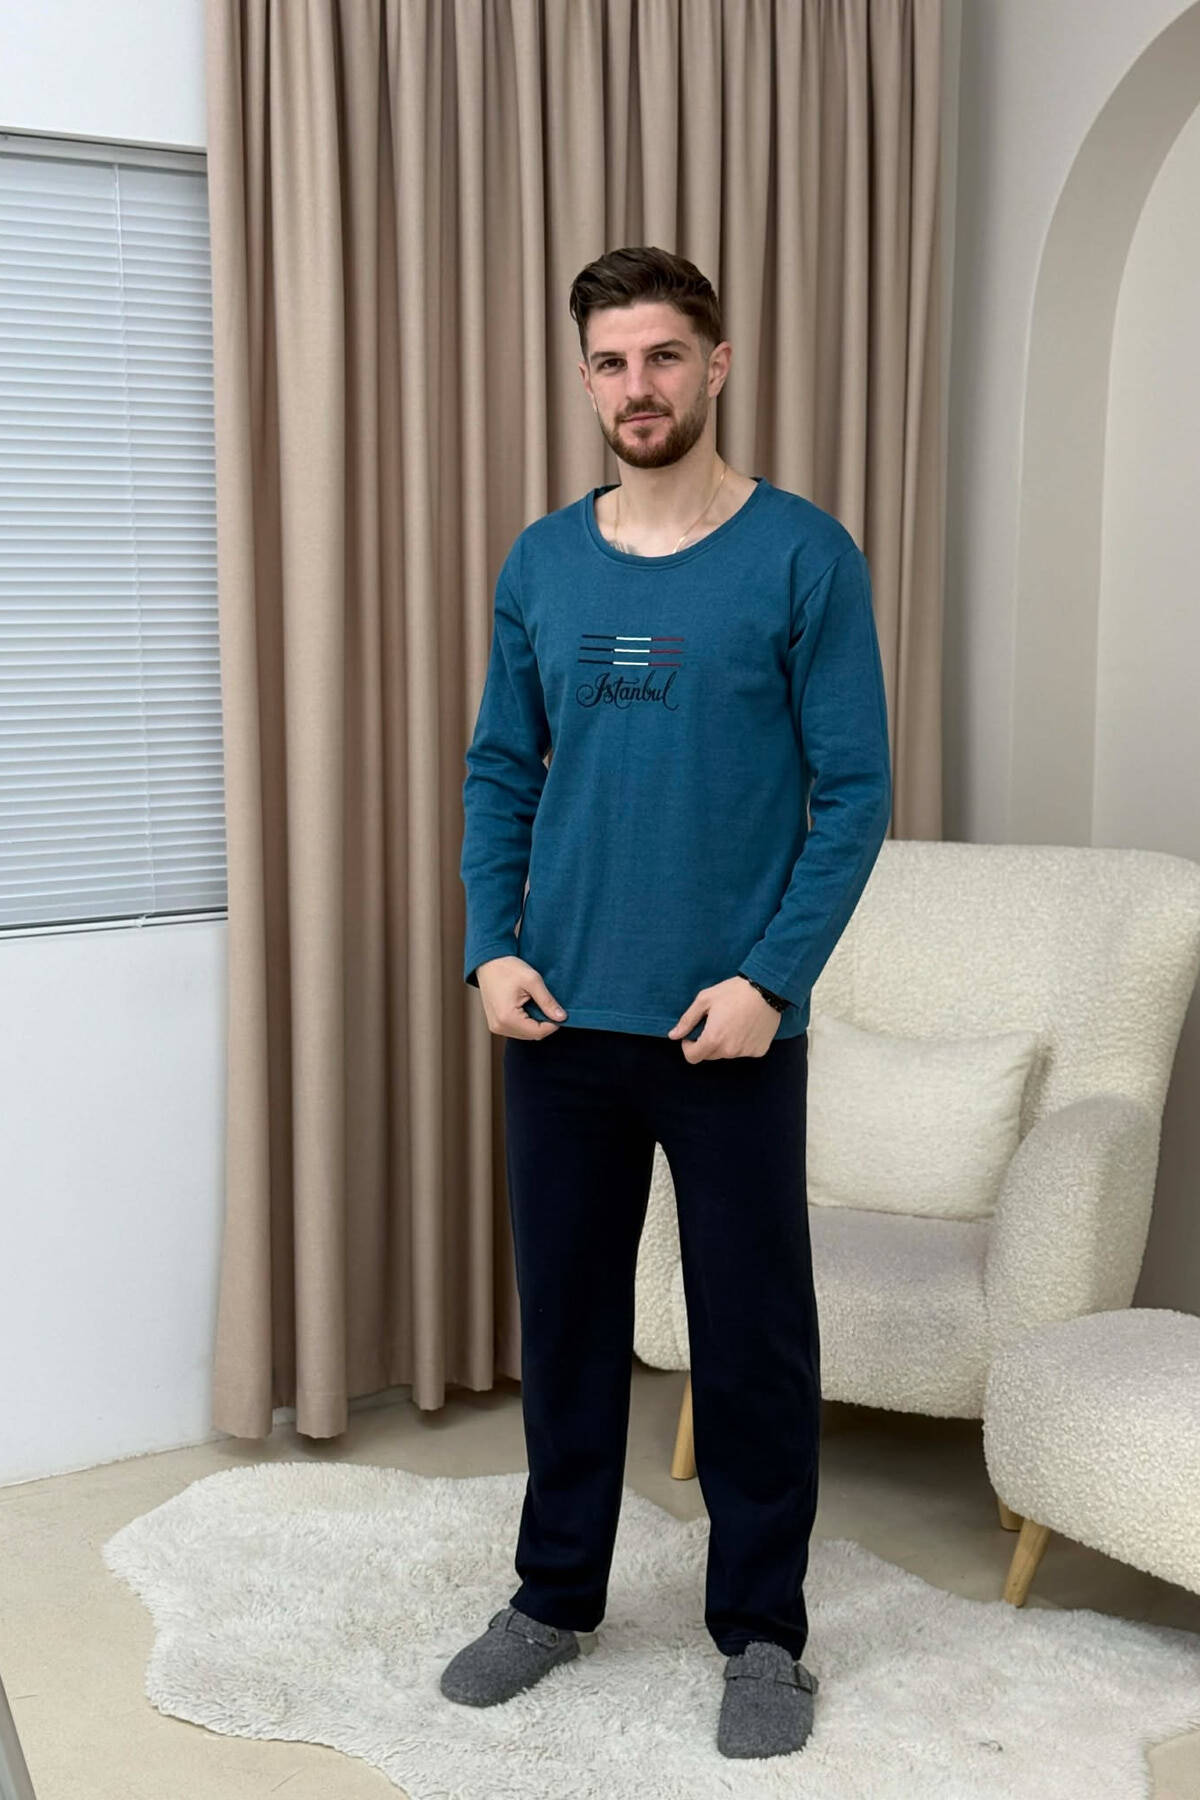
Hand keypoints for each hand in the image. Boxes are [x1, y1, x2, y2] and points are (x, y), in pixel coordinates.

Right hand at [474, 956, 567, 1037]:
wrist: (488, 962)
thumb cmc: (507, 968)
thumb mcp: (532, 980)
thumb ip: (547, 1001)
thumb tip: (561, 1017)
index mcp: (507, 1018)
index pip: (538, 1032)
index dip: (553, 1024)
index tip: (560, 1012)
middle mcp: (500, 1027)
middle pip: (532, 1035)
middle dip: (544, 1023)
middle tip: (548, 1005)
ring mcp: (496, 1027)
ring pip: (526, 1034)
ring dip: (535, 1023)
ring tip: (535, 1003)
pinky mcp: (496, 1024)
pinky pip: (517, 1029)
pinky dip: (526, 1022)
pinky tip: (527, 1007)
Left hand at [667, 975, 782, 1062]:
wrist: (767, 989)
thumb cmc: (734, 991)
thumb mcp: (704, 1000)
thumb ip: (687, 1020)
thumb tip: (673, 1036)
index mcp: (713, 1039)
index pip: (692, 1057)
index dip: (688, 1046)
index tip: (693, 1034)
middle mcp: (729, 1051)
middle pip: (709, 1055)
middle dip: (707, 1042)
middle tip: (715, 1022)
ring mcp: (745, 1052)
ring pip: (727, 1053)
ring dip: (724, 1043)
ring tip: (732, 1021)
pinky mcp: (759, 1050)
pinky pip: (744, 1051)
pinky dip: (742, 1042)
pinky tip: (746, 1025)